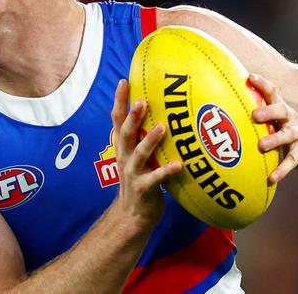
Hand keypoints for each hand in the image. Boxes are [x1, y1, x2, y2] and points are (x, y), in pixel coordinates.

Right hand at [110, 80, 181, 229]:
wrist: (132, 216)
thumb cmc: (141, 180)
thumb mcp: (137, 156)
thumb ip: (144, 137)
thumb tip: (163, 112)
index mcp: (123, 147)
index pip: (117, 120)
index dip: (119, 101)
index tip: (124, 81)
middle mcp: (125, 157)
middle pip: (125, 133)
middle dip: (133, 116)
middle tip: (142, 101)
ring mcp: (133, 173)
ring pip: (140, 153)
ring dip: (150, 140)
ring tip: (162, 127)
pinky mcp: (144, 189)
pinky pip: (157, 179)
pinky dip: (167, 171)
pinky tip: (180, 165)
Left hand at [249, 74, 297, 184]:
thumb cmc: (282, 128)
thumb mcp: (272, 118)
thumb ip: (253, 112)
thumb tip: (218, 109)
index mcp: (280, 108)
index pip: (272, 92)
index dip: (262, 84)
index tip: (250, 77)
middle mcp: (291, 119)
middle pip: (281, 110)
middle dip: (268, 111)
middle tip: (254, 115)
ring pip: (288, 135)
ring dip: (275, 140)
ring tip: (262, 145)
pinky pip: (291, 162)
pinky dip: (282, 170)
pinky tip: (271, 178)